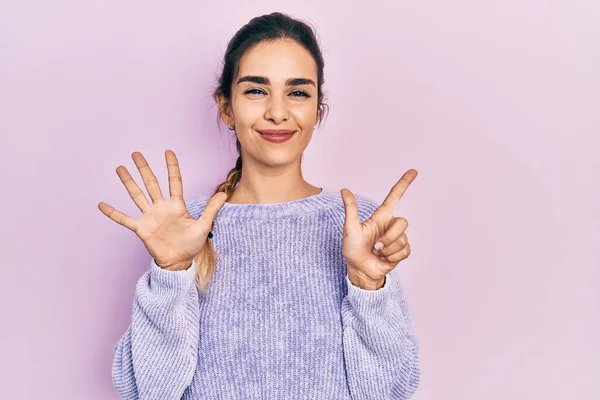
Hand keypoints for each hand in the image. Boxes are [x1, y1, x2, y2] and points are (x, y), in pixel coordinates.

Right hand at [98, 150, 227, 270]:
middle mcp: (161, 207)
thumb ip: (211, 209)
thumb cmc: (191, 244)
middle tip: (136, 153)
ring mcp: (150, 217)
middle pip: (151, 183)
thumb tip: (224, 193)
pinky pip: (125, 219)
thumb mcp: (204, 225)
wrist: (179, 262)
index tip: (168, 152)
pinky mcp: (141, 229)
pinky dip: (113, 213)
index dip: (172, 167)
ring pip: (137, 195)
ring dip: (128, 182)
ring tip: (120, 168)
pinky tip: (101, 204)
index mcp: (177, 205)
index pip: (174, 181)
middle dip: (144, 168)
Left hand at [341, 169, 416, 289]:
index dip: (404, 184)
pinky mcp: (401, 251)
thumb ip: (350, 209)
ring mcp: (397, 238)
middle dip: (390, 236)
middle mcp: (390, 225)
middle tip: (376, 245)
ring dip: (387, 250)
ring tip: (377, 252)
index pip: (394, 197)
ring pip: (402, 239)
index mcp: (380, 217)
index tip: (414, 171)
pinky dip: (392, 258)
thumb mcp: (350, 228)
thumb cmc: (352, 249)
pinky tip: (383, 259)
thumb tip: (344, 189)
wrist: (359, 270)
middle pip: (403, 222)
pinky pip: (405, 251)